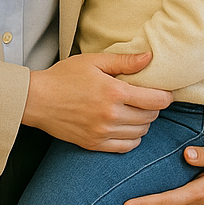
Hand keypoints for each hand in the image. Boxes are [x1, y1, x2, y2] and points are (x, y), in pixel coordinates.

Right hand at [23, 52, 171, 151]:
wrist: (37, 100)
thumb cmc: (64, 76)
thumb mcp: (94, 62)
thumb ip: (124, 61)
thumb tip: (150, 57)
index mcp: (114, 93)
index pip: (155, 101)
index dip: (166, 96)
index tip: (165, 92)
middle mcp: (111, 115)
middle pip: (150, 117)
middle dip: (154, 107)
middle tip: (148, 98)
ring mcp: (102, 132)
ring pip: (140, 133)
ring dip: (144, 122)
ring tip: (137, 111)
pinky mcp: (94, 144)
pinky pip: (126, 147)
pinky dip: (132, 138)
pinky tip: (127, 127)